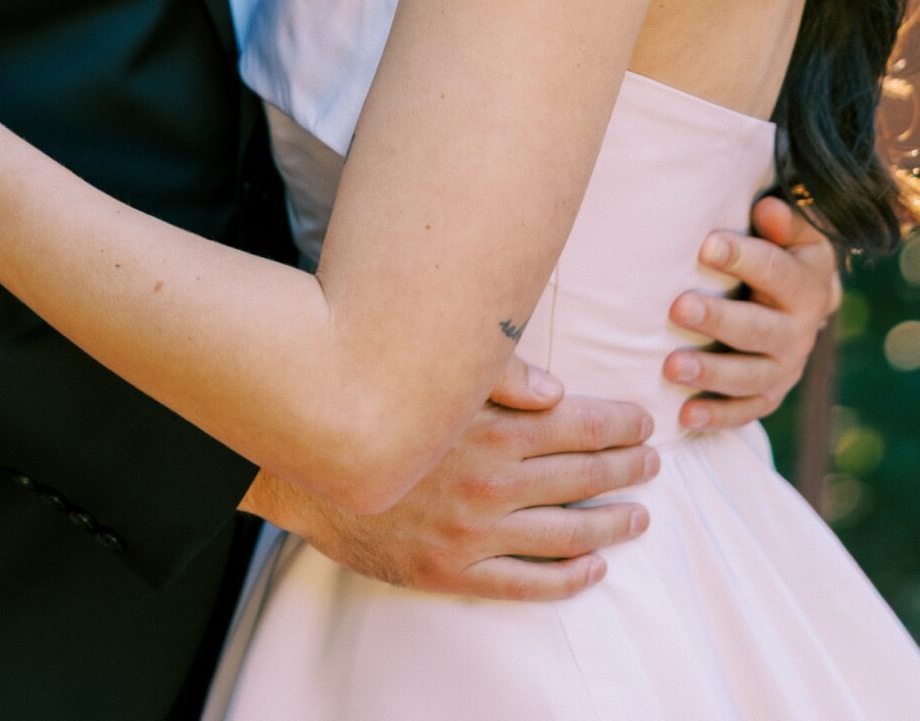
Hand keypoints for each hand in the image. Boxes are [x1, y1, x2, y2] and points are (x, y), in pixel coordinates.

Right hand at [243, 356, 657, 601]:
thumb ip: (500, 376)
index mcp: (493, 429)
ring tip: (637, 517)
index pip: (580, 428)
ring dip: (610, 524)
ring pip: (566, 533)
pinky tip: (592, 569)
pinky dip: (567, 579)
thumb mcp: (434, 376)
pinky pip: (526, 584)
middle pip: (582, 478)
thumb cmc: (375, 409)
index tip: (644, 423)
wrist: (306, 467)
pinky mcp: (453, 570)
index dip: (620, 426)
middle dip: (626, 469)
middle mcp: (492, 483)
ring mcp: (475, 533)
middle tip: (653, 464)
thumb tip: (558, 389)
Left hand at [665, 195, 839, 430]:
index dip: (742, 257)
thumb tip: (768, 208)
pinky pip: (746, 411)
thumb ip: (783, 220)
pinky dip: (717, 416)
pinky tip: (685, 415)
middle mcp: (801, 332)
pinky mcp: (769, 395)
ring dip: (711, 373)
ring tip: (671, 366)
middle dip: (719, 319)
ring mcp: (786, 368)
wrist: (802, 302)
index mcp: (808, 286)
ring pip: (750, 376)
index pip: (775, 271)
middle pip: (760, 329)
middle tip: (678, 308)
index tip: (705, 245)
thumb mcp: (792, 233)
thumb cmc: (782, 253)